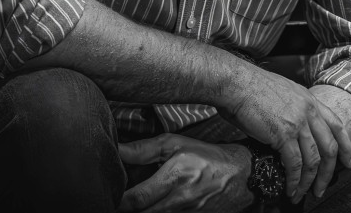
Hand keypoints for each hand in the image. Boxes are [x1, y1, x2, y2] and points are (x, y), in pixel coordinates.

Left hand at [118, 135, 252, 211]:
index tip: (107, 194)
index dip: (117, 201)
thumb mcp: (177, 144)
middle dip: (123, 209)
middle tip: (114, 200)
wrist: (243, 175)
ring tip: (134, 203)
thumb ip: (144, 149)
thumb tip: (117, 150)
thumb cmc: (208, 156)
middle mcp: (180, 200)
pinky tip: (152, 206)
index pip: (135, 199)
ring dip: (140, 211)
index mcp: (175, 177)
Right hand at [222, 65, 350, 202]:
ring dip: (309, 181)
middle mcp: (309, 111)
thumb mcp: (285, 93)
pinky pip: (295, 164)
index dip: (346, 146)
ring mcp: (298, 123)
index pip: (337, 125)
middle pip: (329, 147)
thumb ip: (295, 109)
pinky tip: (290, 188)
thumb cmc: (252, 88)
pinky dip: (294, 180)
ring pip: (314, 159)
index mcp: (310, 100)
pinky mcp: (283, 134)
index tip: (349, 162)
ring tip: (302, 194)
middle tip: (322, 188)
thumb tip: (294, 130)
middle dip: (328, 172)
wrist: (237, 83)